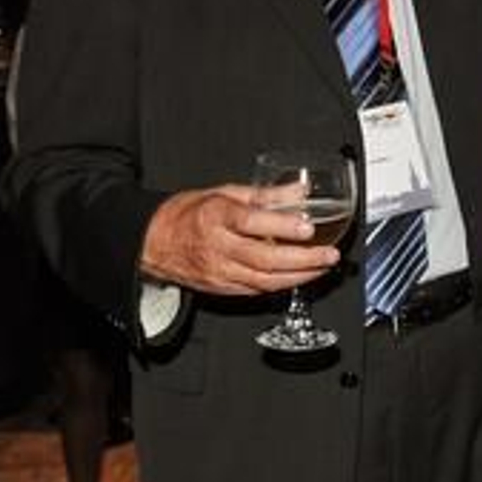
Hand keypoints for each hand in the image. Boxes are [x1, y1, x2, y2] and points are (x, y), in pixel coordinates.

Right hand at [139, 185, 341, 295]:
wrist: (153, 241)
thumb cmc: (188, 214)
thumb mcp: (224, 193)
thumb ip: (265, 194)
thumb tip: (299, 190)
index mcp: (216, 217)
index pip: (253, 223)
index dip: (283, 227)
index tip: (308, 227)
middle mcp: (217, 247)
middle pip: (265, 258)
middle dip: (303, 259)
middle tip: (329, 255)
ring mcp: (219, 271)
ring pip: (264, 280)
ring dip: (299, 276)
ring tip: (323, 267)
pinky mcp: (222, 288)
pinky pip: (256, 290)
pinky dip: (282, 285)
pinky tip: (300, 277)